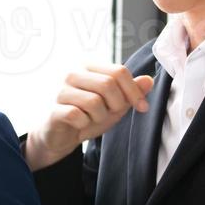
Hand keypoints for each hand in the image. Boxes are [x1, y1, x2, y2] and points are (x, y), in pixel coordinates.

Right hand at [25, 64, 154, 169]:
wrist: (63, 135)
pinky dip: (85, 124)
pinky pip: (77, 115)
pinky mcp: (55, 109)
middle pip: (107, 84)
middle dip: (116, 104)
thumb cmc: (89, 116)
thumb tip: (149, 80)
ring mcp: (62, 91)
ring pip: (94, 101)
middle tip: (110, 113)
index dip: (134, 91)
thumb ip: (131, 92)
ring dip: (100, 116)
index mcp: (90, 68)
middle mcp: (74, 74)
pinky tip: (80, 124)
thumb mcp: (116, 104)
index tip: (142, 107)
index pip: (118, 71)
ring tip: (92, 118)